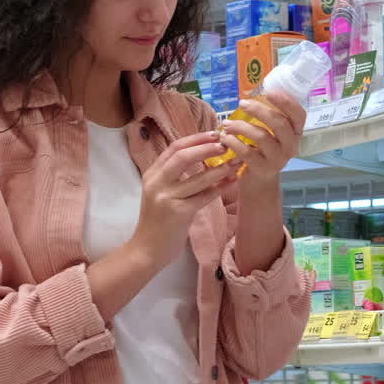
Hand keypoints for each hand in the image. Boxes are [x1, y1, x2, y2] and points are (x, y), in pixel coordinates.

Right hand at [129, 131, 240, 269]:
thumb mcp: (160, 193)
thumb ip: (173, 175)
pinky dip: (220, 188)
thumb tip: (200, 155)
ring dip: (220, 168)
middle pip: (182, 156)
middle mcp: (156, 182)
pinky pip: (203, 197)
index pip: (174, 148)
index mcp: (152, 174)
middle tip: (227, 144)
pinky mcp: (178, 213)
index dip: (196, 139)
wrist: (147, 250)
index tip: (215, 134)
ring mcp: (166, 198)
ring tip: (236, 162)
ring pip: (197, 178)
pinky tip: (232, 182)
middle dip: (207, 147)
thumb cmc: (158, 221)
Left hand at [219, 90, 306, 189]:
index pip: (299, 115)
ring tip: (227, 123)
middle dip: (259, 110)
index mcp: (295, 133)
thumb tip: (250, 93)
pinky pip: (247, 152)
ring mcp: (278, 159)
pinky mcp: (263, 169)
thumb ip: (267, 116)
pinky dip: (234, 143)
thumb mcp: (270, 133)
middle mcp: (290, 146)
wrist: (259, 180)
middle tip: (242, 103)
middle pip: (279, 124)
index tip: (269, 92)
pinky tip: (225, 138)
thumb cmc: (263, 150)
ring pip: (262, 137)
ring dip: (241, 127)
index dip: (287, 102)